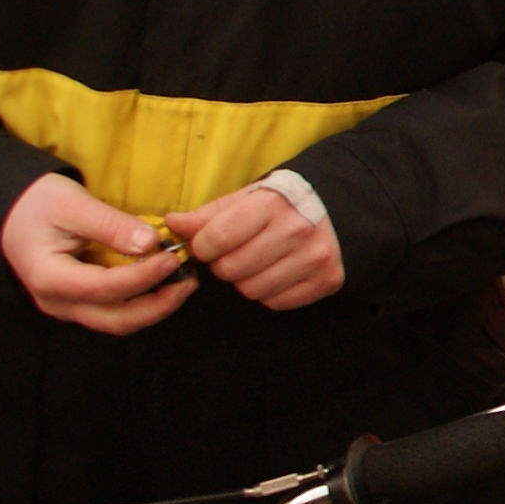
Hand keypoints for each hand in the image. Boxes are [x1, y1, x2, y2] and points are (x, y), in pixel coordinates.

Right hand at [1, 175, 195, 334]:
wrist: (11, 210)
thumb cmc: (35, 203)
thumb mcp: (71, 203)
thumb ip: (110, 225)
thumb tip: (150, 243)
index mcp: (49, 278)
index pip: (105, 288)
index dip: (143, 277)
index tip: (172, 258)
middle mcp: (58, 302)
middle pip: (115, 320)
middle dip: (158, 305)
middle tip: (188, 282)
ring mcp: (68, 306)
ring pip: (118, 320)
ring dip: (154, 306)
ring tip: (183, 282)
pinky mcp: (80, 301)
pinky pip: (115, 309)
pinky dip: (143, 299)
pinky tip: (164, 280)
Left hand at [168, 184, 344, 310]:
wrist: (332, 209)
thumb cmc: (276, 205)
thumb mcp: (241, 201)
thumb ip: (205, 216)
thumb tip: (172, 225)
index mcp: (271, 204)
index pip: (217, 238)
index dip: (203, 247)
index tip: (208, 244)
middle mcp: (297, 229)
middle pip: (231, 269)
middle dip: (224, 265)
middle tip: (235, 254)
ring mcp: (315, 256)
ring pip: (252, 290)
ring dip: (246, 281)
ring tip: (256, 264)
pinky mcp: (327, 279)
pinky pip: (276, 303)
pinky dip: (270, 293)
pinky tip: (277, 273)